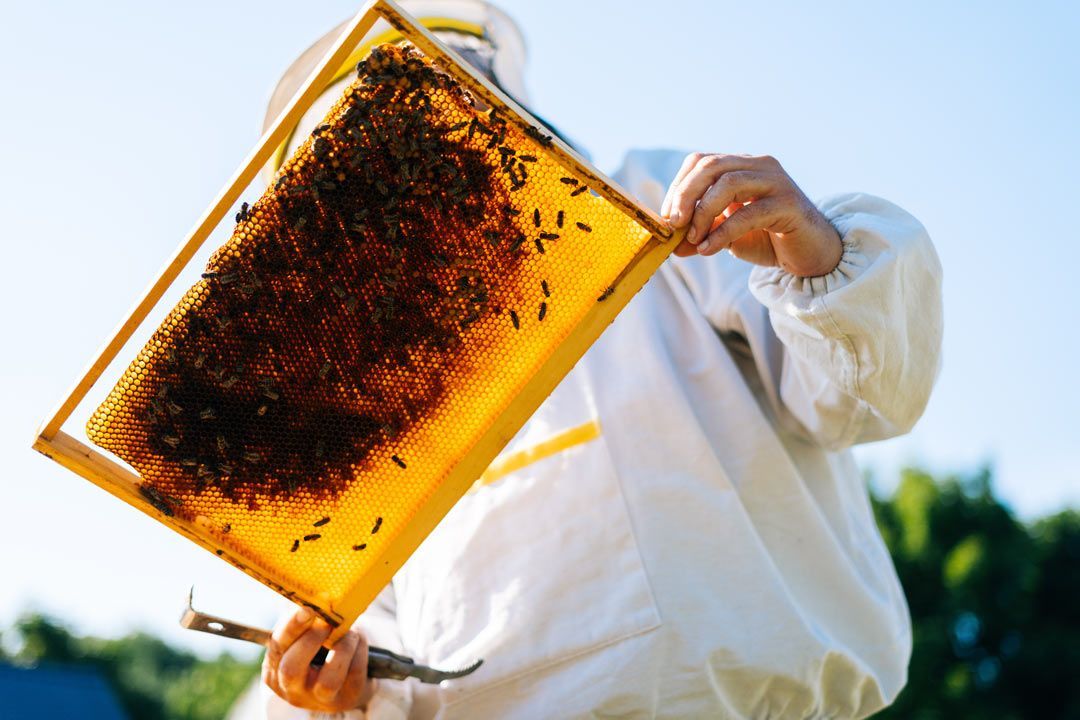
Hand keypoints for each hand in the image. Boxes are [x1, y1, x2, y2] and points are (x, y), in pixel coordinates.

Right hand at [262, 607, 376, 711]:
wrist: (342, 684)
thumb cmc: (317, 654)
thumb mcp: (302, 641)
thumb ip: (304, 621)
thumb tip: (316, 593)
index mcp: (275, 670)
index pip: (277, 648)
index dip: (291, 627)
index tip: (307, 608)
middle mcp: (293, 689)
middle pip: (292, 670)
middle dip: (310, 640)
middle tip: (327, 622)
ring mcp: (319, 698)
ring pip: (328, 681)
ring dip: (342, 648)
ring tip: (349, 632)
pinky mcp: (346, 698)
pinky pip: (354, 674)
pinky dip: (359, 650)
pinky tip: (358, 639)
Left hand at [661, 153, 842, 277]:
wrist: (811, 254)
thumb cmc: (768, 240)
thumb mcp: (727, 237)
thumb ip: (700, 236)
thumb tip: (672, 246)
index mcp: (742, 166)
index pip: (701, 161)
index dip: (679, 187)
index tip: (667, 217)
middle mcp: (759, 166)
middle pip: (712, 166)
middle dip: (685, 195)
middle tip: (673, 224)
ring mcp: (776, 181)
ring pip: (729, 183)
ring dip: (703, 212)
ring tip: (693, 238)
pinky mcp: (789, 204)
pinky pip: (748, 213)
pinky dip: (723, 232)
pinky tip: (709, 249)